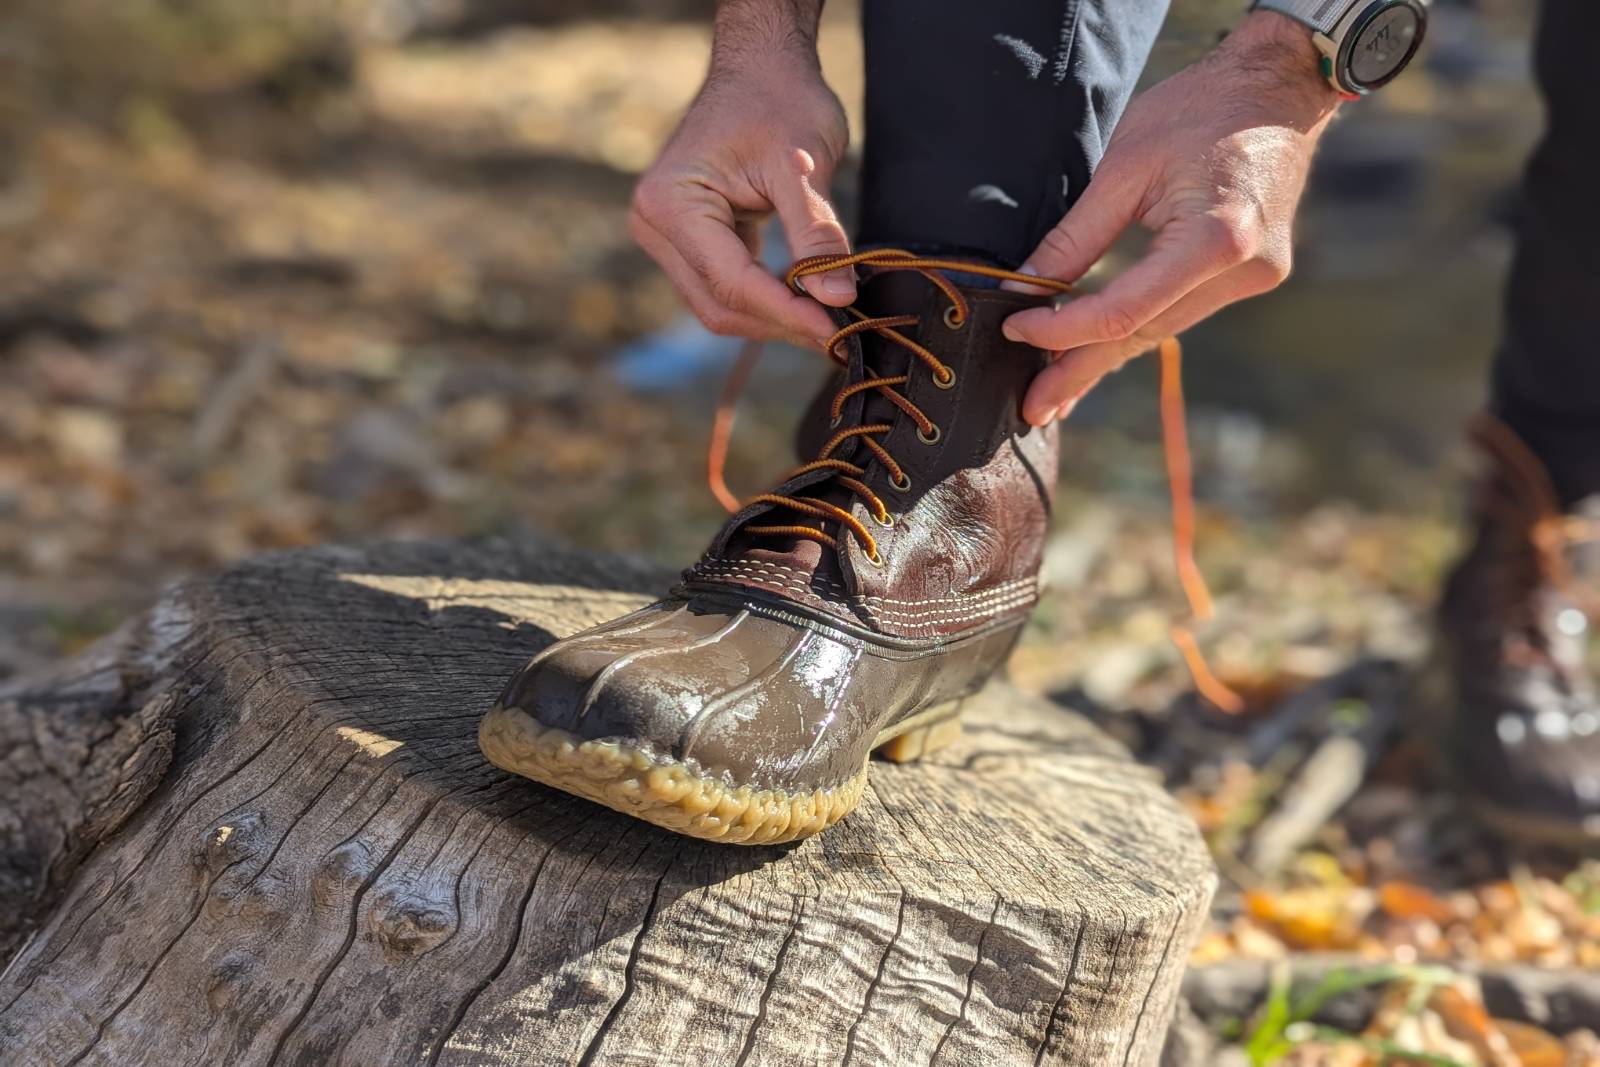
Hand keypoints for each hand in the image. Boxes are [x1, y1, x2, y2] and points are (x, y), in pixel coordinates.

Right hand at [630, 3, 852, 348]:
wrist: (760, 68)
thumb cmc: (778, 100)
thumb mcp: (804, 166)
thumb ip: (816, 236)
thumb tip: (838, 298)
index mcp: (670, 204)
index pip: (731, 281)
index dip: (786, 312)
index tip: (836, 330)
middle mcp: (654, 225)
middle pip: (719, 304)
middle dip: (780, 323)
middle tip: (839, 334)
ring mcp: (666, 236)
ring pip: (720, 304)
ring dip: (774, 317)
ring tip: (828, 316)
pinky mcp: (687, 241)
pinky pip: (725, 286)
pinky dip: (767, 297)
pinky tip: (807, 296)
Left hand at [1003, 12, 1342, 425]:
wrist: (1280, 87)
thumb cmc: (1201, 107)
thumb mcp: (1125, 163)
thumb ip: (1076, 235)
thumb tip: (1024, 288)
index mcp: (1218, 238)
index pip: (1123, 311)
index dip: (1061, 329)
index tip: (1013, 328)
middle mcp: (1245, 270)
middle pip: (1143, 336)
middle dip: (1079, 372)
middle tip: (1031, 409)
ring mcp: (1255, 277)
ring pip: (1161, 331)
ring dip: (1103, 358)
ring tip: (1053, 395)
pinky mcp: (1253, 274)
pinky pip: (1180, 312)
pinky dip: (1134, 330)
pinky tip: (1097, 354)